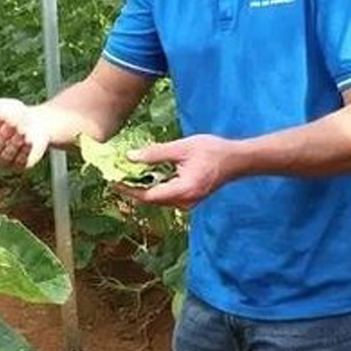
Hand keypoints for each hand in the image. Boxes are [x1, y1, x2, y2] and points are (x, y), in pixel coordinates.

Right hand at [0, 94, 63, 171]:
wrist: (37, 122)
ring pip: (4, 157)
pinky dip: (24, 150)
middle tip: (13, 123)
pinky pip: (19, 162)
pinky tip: (29, 141)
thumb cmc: (12, 113)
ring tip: (22, 131)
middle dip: (3, 135)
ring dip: (14, 142)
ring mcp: (3, 161)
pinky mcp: (18, 166)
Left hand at [114, 134, 237, 209]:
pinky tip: (148, 174)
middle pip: (151, 199)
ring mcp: (188, 203)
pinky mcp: (189, 199)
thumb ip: (156, 153)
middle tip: (116, 175)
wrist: (237, 160)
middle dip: (133, 188)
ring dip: (144, 187)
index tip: (113, 180)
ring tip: (128, 173)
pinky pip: (167, 196)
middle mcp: (184, 202)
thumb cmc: (213, 151)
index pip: (148, 195)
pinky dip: (156, 186)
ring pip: (158, 199)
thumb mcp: (182, 147)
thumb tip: (131, 157)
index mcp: (183, 190)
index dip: (128, 189)